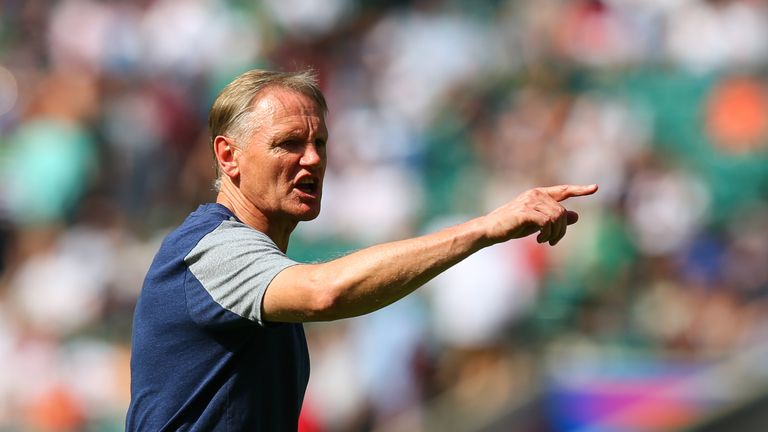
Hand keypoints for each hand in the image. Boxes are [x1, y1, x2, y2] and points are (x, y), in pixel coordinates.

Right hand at [483, 184, 597, 245]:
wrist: (490, 230)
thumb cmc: (512, 226)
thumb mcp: (537, 223)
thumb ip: (555, 218)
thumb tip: (576, 216)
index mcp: (538, 194)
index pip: (563, 190)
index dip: (579, 189)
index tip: (594, 188)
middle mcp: (535, 194)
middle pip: (562, 212)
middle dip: (562, 230)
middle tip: (553, 241)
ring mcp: (530, 202)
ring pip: (557, 217)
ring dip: (555, 233)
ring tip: (545, 241)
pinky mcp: (526, 212)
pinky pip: (547, 222)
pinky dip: (547, 234)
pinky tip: (539, 240)